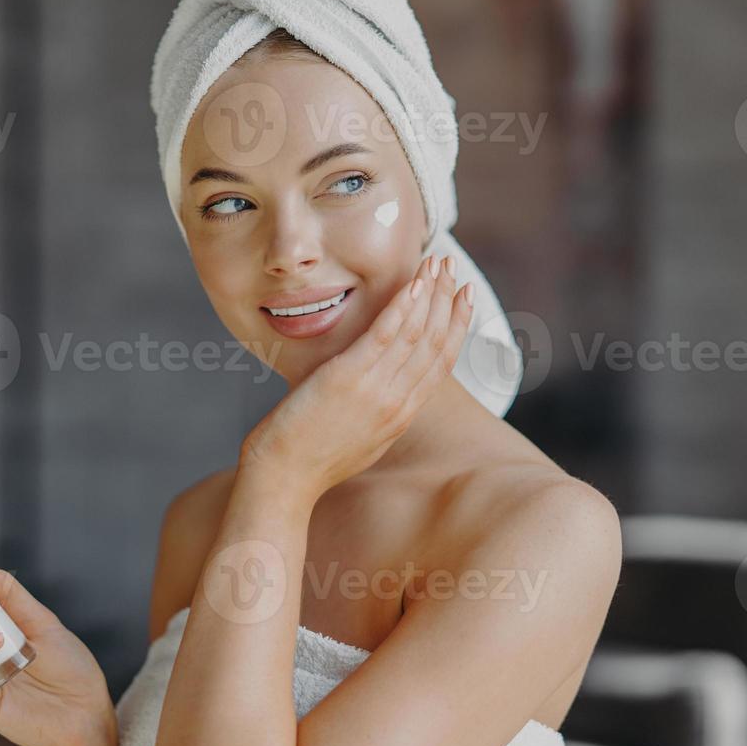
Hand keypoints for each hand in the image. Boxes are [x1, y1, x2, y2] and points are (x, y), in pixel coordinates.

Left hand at [240, 254, 474, 501]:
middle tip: (454, 268)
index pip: (440, 363)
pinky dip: (402, 307)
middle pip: (435, 343)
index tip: (463, 297)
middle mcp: (397, 403)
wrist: (283, 482)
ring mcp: (376, 391)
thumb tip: (377, 390)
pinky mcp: (349, 379)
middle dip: (448, 300)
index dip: (456, 326)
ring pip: (416, 334)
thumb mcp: (357, 438)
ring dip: (431, 294)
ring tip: (438, 263)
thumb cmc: (308, 461)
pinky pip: (385, 336)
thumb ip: (374, 411)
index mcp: (400, 416)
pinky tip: (413, 284)